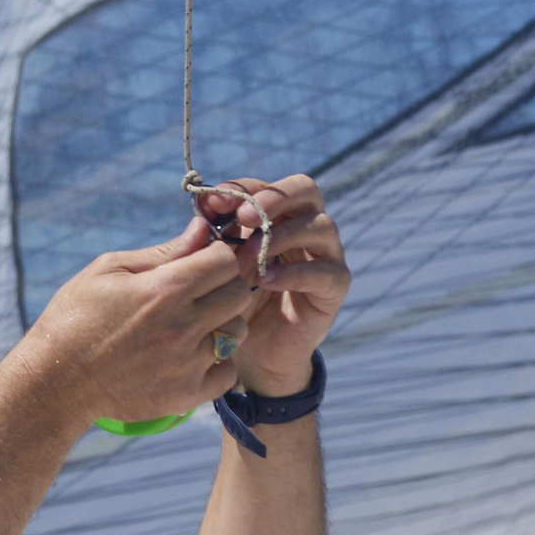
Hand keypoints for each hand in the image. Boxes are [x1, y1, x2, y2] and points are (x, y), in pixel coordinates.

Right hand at [19, 219, 252, 423]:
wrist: (56, 382)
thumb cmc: (74, 318)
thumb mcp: (108, 271)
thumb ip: (161, 252)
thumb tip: (202, 229)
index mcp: (163, 289)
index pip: (225, 260)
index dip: (216, 255)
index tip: (200, 262)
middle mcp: (182, 326)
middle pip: (239, 293)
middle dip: (223, 285)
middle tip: (198, 293)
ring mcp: (186, 364)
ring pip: (237, 332)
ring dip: (223, 324)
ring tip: (192, 326)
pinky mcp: (185, 395)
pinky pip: (228, 373)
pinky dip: (217, 363)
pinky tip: (191, 356)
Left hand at [196, 174, 349, 395]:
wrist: (253, 348)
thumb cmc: (234, 299)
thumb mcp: (218, 266)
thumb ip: (211, 237)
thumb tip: (200, 205)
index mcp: (278, 216)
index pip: (267, 187)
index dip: (241, 189)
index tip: (211, 203)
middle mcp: (306, 228)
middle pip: (306, 190)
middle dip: (272, 198)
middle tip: (242, 216)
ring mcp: (326, 255)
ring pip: (321, 226)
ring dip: (282, 235)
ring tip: (251, 253)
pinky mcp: (335, 287)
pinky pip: (326, 272)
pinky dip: (294, 273)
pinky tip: (266, 280)